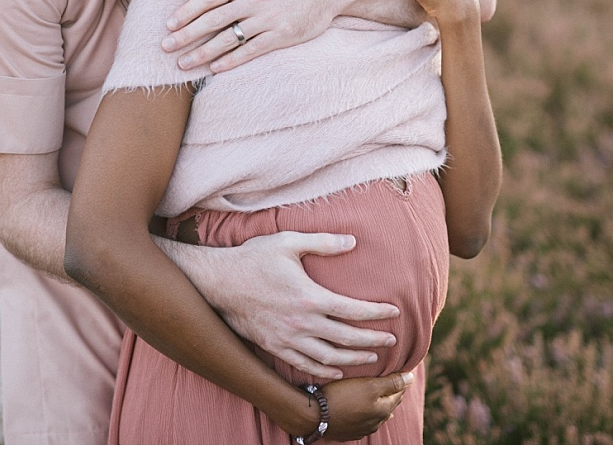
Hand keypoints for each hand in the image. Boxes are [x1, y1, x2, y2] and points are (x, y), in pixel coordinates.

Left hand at [162, 0, 344, 72]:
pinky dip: (231, 60)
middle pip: (213, 20)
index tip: (169, 25)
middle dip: (186, 35)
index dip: (187, 12)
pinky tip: (215, 68)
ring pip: (229, 39)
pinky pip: (251, 51)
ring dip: (203, 53)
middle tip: (166, 47)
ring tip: (184, 63)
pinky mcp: (281, 36)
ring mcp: (267, 19)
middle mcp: (253, 0)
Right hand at [200, 231, 399, 377]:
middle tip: (391, 341)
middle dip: (373, 341)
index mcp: (309, 296)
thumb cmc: (253, 258)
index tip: (394, 312)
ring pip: (328, 357)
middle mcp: (301, 323)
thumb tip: (352, 241)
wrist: (218, 283)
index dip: (377, 313)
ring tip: (371, 359)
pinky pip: (304, 365)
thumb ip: (323, 242)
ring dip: (353, 360)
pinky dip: (324, 370)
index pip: (353, 310)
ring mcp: (287, 339)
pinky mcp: (274, 347)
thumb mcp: (288, 242)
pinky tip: (336, 370)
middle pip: (347, 338)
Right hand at [319, 372, 413, 441]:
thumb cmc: (342, 397)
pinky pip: (362, 418)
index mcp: (384, 410)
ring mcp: (363, 428)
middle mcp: (376, 423)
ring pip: (375, 411)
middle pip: (388, 402)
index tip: (396, 367)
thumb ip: (392, 383)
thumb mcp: (369, 386)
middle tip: (385, 375)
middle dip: (389, 390)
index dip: (399, 378)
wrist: (315, 415)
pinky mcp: (350, 430)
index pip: (399, 391)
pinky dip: (364, 409)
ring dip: (376, 401)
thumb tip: (411, 377)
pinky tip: (359, 403)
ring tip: (371, 388)